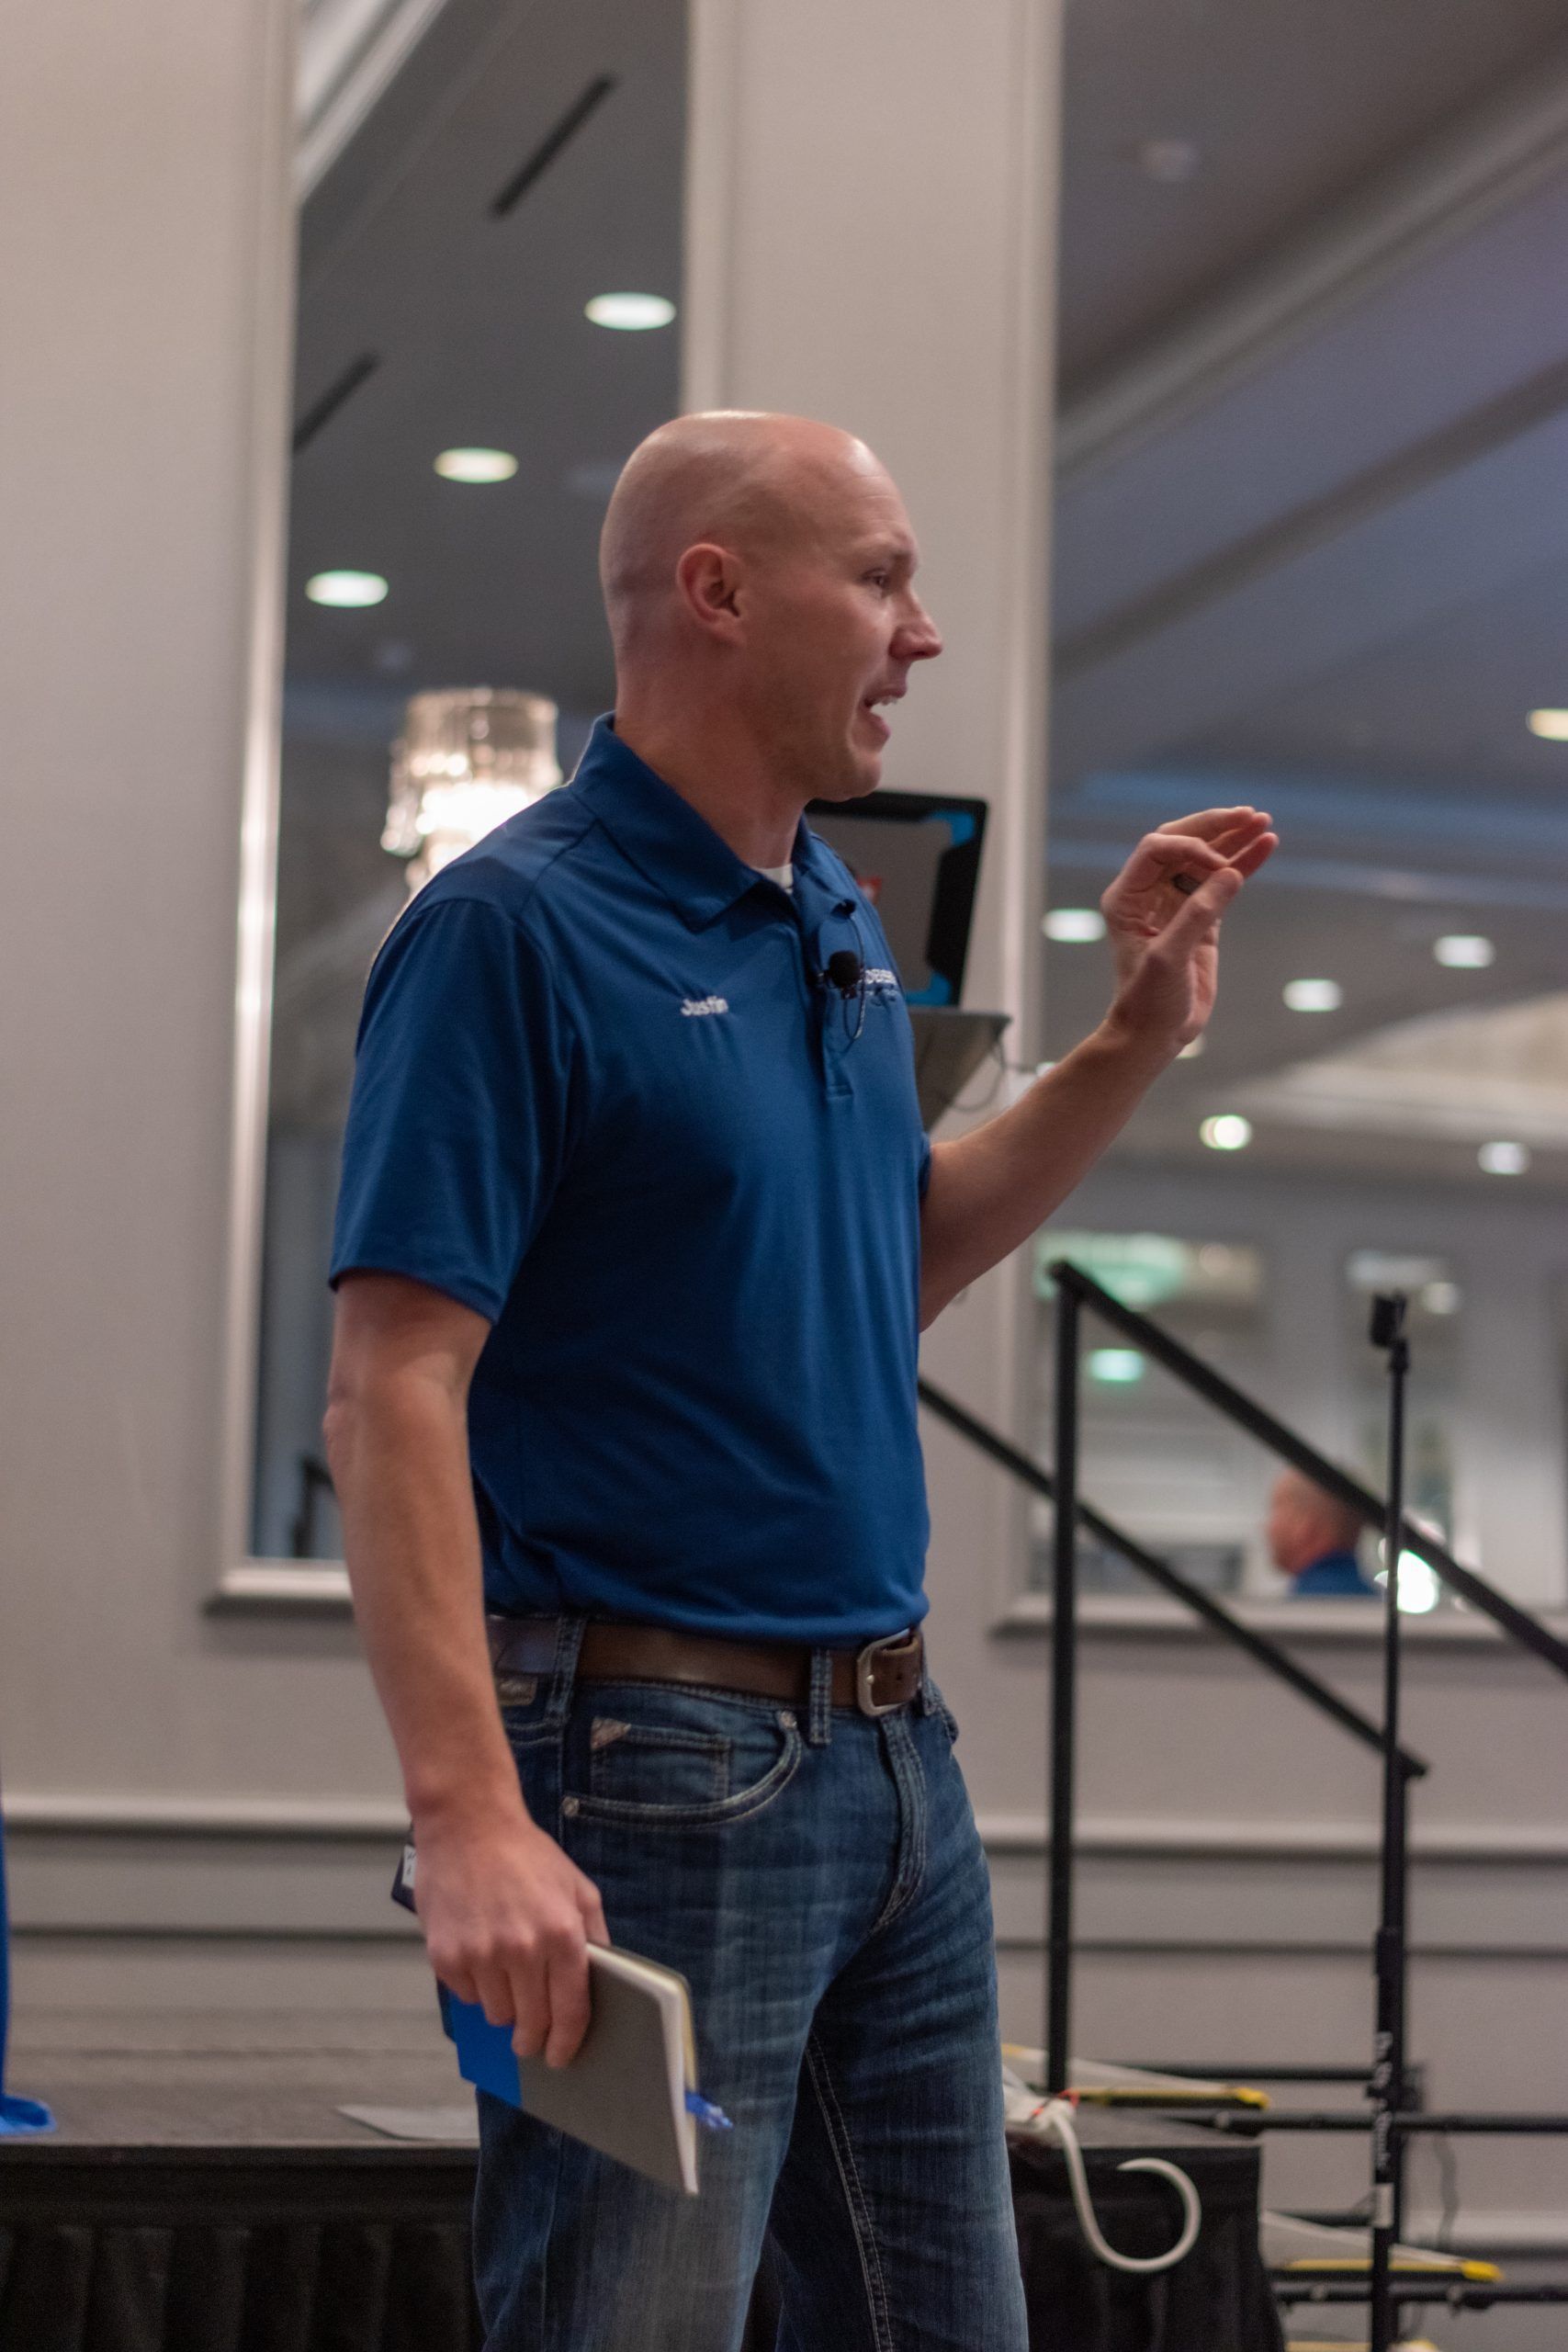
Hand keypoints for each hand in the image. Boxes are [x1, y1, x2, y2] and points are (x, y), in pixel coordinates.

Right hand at [413, 1800, 608, 2067]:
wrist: (467, 1824)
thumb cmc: (526, 1855)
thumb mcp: (577, 1887)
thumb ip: (594, 1935)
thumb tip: (599, 1982)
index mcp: (561, 1934)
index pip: (569, 2011)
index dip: (567, 2042)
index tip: (562, 2057)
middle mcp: (522, 1950)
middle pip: (531, 2023)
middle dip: (533, 2037)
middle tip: (531, 2038)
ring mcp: (480, 1955)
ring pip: (496, 2014)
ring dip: (503, 2004)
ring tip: (503, 1972)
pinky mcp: (446, 1956)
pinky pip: (466, 1995)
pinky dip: (474, 1985)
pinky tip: (478, 1953)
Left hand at [1098, 806, 1276, 1056]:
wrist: (1155, 1034)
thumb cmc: (1149, 1000)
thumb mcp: (1170, 957)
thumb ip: (1199, 913)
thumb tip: (1231, 873)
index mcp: (1127, 897)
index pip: (1157, 849)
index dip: (1190, 847)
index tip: (1219, 867)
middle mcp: (1148, 893)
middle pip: (1182, 843)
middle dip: (1215, 827)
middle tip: (1250, 815)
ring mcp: (1176, 903)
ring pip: (1206, 859)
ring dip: (1234, 839)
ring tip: (1264, 823)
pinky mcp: (1201, 918)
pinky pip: (1223, 882)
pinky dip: (1243, 864)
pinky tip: (1266, 846)